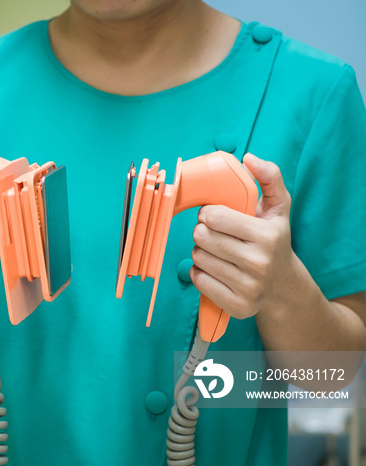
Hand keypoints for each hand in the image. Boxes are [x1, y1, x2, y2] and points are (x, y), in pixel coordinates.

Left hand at [190, 153, 299, 319]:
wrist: (284, 287)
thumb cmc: (274, 240)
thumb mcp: (278, 208)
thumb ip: (268, 177)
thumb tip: (248, 158)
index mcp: (267, 236)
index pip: (212, 216)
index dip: (208, 213)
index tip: (215, 216)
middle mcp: (259, 263)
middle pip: (201, 237)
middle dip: (202, 232)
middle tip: (215, 234)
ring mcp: (248, 287)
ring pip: (197, 258)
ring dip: (201, 252)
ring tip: (217, 251)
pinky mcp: (236, 306)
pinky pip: (197, 280)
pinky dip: (200, 272)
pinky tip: (215, 268)